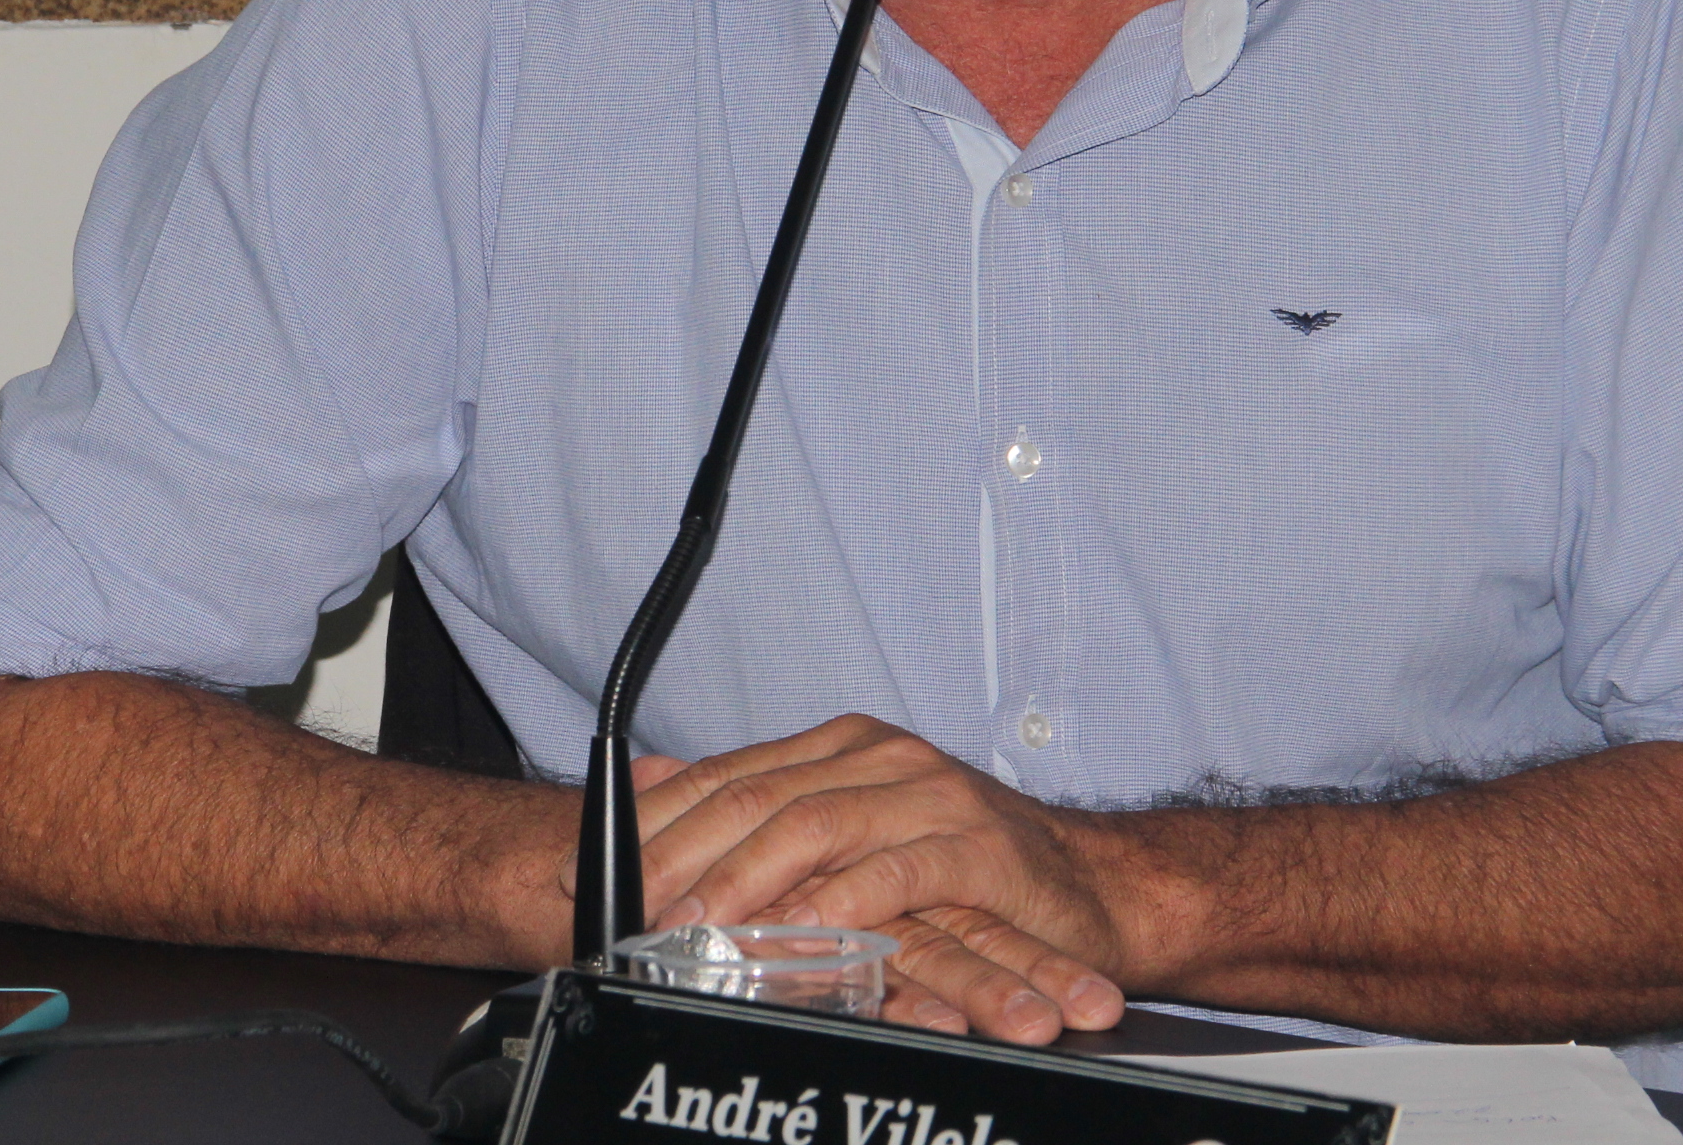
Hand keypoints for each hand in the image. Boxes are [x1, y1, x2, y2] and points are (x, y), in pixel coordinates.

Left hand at [623, 716, 1133, 1043]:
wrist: (1090, 889)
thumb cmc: (969, 869)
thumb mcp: (854, 833)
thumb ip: (761, 811)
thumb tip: (649, 783)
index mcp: (844, 747)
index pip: (726, 774)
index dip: (654, 822)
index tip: (592, 870)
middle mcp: (880, 758)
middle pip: (754, 798)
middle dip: (679, 857)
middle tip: (627, 910)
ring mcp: (928, 795)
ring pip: (810, 828)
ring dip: (741, 884)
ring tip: (691, 928)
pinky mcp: (972, 846)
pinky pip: (889, 874)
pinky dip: (833, 907)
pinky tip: (792, 935)